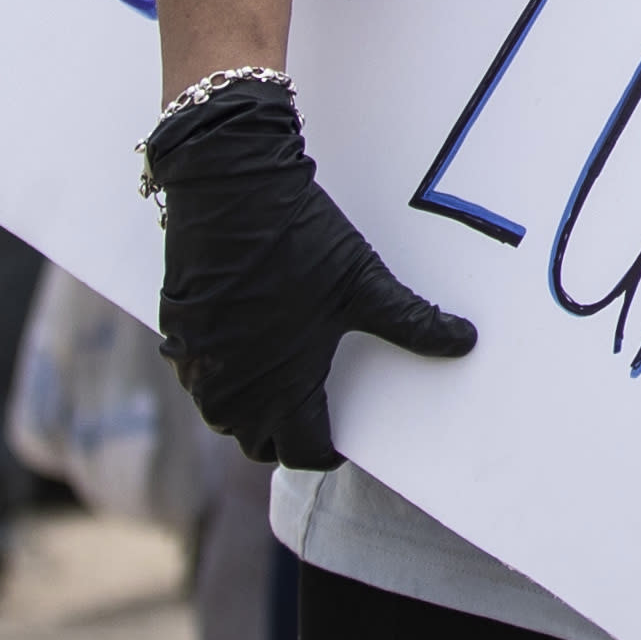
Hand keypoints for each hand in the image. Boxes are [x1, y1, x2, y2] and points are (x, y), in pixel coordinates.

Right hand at [143, 75, 474, 469]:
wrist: (227, 186)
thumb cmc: (298, 238)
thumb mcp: (363, 282)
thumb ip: (412, 322)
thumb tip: (464, 341)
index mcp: (280, 386)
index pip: (302, 452)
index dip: (326, 450)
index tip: (343, 439)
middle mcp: (232, 387)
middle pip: (258, 441)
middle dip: (285, 436)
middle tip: (314, 412)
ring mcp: (198, 362)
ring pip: (224, 416)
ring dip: (250, 412)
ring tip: (282, 385)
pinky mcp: (176, 333)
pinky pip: (198, 380)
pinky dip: (222, 379)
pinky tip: (244, 352)